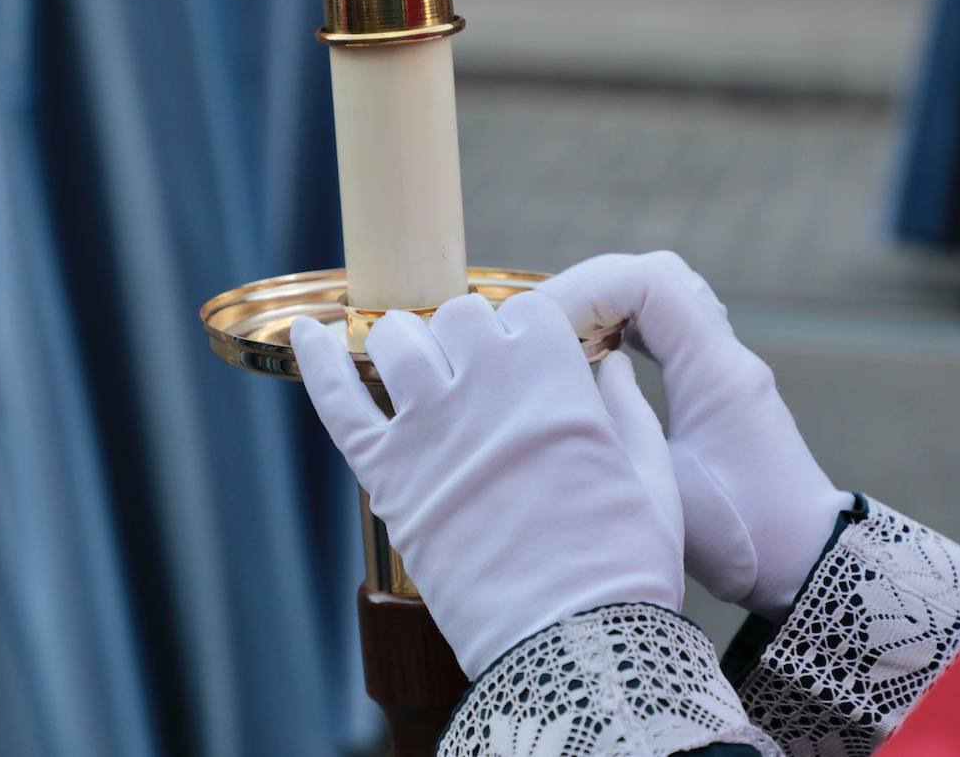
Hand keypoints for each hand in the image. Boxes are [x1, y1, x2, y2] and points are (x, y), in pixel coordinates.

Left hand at [291, 291, 683, 676]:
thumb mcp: (653, 482)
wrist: (571, 649)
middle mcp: (487, 390)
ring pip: (396, 340)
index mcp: (556, 382)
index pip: (525, 310)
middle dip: (469, 336)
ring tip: (417, 367)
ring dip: (407, 344)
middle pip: (458, 316)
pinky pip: (336, 401)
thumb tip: (615, 365)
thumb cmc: (622, 570)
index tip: (530, 360)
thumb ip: (631, 412)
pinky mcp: (387, 477)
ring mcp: (429, 430)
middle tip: (478, 374)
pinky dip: (317, 360)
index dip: (528, 334)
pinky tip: (307, 331)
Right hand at [539, 252, 850, 619]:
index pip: (648, 283)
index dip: (588, 290)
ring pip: (668, 295)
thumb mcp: (661, 488)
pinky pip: (673, 328)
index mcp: (715, 370)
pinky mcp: (723, 386)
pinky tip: (596, 354)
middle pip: (657, 275)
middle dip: (593, 289)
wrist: (809, 564)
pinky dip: (630, 326)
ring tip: (565, 337)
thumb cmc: (743, 538)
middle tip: (543, 326)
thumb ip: (613, 424)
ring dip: (612, 304)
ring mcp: (729, 366)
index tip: (545, 325)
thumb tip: (565, 376)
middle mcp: (728, 355)